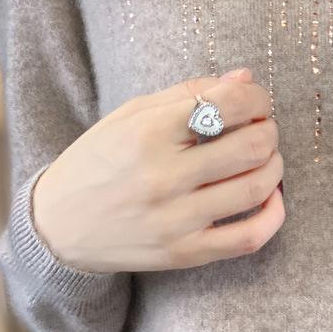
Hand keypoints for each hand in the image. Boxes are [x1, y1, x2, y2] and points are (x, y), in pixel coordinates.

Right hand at [31, 68, 284, 272]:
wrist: (58, 225)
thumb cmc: (99, 160)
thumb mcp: (132, 114)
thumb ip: (190, 93)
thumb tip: (245, 78)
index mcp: (148, 134)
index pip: (228, 105)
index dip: (256, 97)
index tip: (255, 100)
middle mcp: (163, 177)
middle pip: (252, 146)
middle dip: (269, 130)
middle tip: (262, 127)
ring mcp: (175, 220)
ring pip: (256, 187)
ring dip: (274, 165)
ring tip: (265, 157)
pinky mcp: (184, 253)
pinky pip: (248, 238)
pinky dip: (274, 215)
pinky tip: (272, 197)